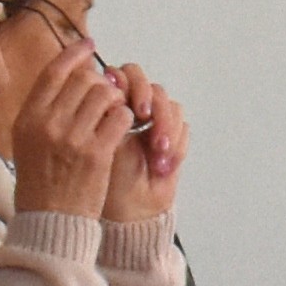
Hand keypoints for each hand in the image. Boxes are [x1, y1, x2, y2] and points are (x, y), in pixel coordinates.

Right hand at [3, 37, 120, 216]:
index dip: (74, 54)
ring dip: (116, 101)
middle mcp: (47, 123)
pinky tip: (122, 130)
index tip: (89, 45)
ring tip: (115, 115)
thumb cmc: (41, 184)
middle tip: (108, 97)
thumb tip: (70, 78)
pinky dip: (125, 119)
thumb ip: (43, 111)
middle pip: (84, 81)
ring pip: (106, 95)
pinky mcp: (97, 152)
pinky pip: (120, 117)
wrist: (50, 223)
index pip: (53, 72)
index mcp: (28, 118)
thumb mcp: (28, 143)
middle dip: (101, 85)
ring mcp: (72, 137)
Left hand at [99, 67, 188, 227]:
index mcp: (113, 105)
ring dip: (165, 128)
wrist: (130, 209)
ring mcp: (156, 123)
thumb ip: (108, 110)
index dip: (133, 84)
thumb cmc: (107, 179)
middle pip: (153, 87)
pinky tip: (163, 164)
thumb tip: (109, 79)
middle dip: (153, 104)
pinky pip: (182, 127)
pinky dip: (176, 144)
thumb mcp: (102, 140)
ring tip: (158, 154)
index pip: (127, 75)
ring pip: (170, 106)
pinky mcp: (174, 136)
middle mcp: (136, 110)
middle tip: (146, 118)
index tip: (130, 102)